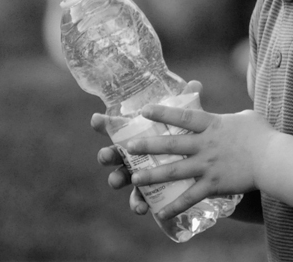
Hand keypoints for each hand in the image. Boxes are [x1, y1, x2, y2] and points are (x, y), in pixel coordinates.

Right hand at [90, 80, 203, 216]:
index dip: (103, 123)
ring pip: (120, 178)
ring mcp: (136, 174)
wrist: (193, 164)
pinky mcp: (146, 193)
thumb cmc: (182, 138)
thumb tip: (195, 83)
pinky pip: (137, 201)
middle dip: (106, 154)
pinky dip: (137, 204)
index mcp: (136, 134)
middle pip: (111, 154)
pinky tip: (142, 208)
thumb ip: (188, 104)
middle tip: (106, 154)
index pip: (115, 127)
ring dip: (116, 179)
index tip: (96, 119)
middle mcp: (131, 155)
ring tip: (117, 181)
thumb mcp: (187, 121)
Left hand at [125, 106, 274, 220]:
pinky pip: (190, 197)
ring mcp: (208, 165)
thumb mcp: (245, 118)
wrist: (274, 158)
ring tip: (134, 179)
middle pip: (171, 143)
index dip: (162, 112)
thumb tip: (235, 117)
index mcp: (211, 124)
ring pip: (174, 170)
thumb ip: (232, 118)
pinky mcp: (214, 184)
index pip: (182, 115)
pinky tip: (160, 213)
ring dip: (152, 175)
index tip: (143, 110)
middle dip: (147, 145)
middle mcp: (205, 144)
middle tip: (128, 147)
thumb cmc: (263, 135)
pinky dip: (175, 206)